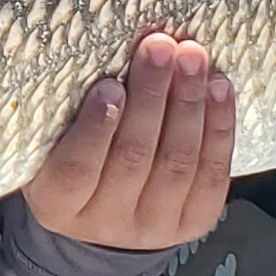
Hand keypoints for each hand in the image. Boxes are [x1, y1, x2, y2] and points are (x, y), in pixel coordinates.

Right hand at [24, 33, 237, 250]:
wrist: (109, 207)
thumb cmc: (76, 153)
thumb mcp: (55, 137)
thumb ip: (72, 108)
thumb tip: (107, 52)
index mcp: (56, 203)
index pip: (75, 169)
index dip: (95, 127)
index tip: (110, 85)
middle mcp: (104, 222)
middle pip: (133, 158)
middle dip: (151, 97)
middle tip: (159, 49)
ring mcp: (151, 227)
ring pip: (176, 163)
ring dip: (188, 103)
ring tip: (192, 57)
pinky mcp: (192, 223)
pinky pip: (211, 174)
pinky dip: (219, 126)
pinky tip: (219, 88)